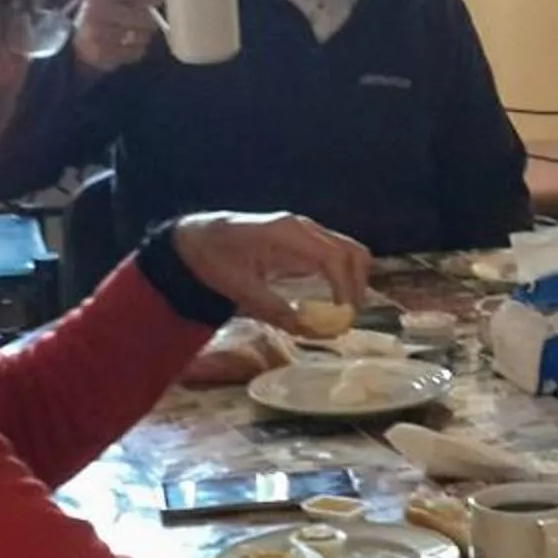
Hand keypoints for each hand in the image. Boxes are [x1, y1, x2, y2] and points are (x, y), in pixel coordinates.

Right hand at [70, 0, 164, 73]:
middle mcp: (97, 11)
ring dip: (143, 35)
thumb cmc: (103, 13)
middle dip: (149, 19)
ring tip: (130, 32)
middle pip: (146, 16)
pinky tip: (124, 45)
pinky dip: (136, 50)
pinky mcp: (105, 55)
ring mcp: (99, 35)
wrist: (78, 43)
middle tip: (141, 19)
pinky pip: (137, 52)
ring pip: (143, 35)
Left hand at [168, 212, 372, 325]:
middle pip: (351, 251)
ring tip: (344, 310)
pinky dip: (342, 275)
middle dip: (358, 285)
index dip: (346, 287)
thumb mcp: (238, 289)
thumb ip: (273, 309)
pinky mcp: (305, 239)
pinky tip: (333, 299)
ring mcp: (306, 231)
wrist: (199, 237)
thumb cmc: (215, 258)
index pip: (333, 257)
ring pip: (348, 251)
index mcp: (287, 233)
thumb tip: (307, 330)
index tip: (345, 315)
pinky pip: (336, 254)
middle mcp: (304, 228)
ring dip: (354, 280)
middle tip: (349, 316)